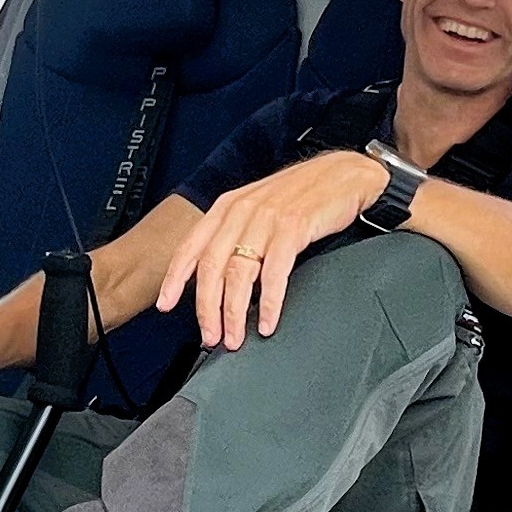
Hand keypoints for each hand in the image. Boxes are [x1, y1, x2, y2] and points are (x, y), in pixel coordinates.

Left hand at [157, 150, 389, 348]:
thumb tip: (219, 278)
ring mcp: (267, 219)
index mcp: (228, 207)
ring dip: (234, 312)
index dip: (175, 279)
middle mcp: (242, 211)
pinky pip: (274, 272)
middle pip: (212, 267)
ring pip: (239, 273)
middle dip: (207, 308)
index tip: (166, 306)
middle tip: (210, 336)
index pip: (191, 246)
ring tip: (235, 337)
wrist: (345, 174)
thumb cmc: (304, 196)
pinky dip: (268, 302)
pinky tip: (266, 321)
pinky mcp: (294, 228)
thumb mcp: (260, 209)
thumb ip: (237, 236)